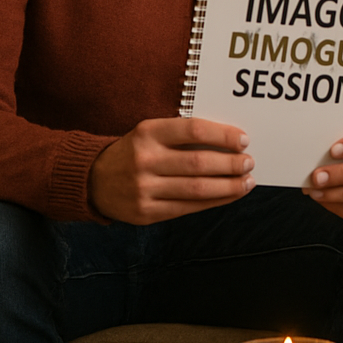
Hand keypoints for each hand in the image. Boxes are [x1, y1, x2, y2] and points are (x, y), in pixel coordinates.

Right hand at [88, 117, 253, 224]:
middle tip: (249, 162)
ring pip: (197, 189)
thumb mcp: (152, 133)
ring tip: (247, 181)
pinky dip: (214, 201)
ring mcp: (144, 189)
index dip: (223, 135)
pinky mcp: (146, 212)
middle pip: (199, 163)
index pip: (194, 130)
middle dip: (230, 164)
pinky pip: (188, 208)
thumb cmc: (136, 151)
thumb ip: (184, 134)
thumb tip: (230, 142)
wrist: (93, 179)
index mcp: (148, 132)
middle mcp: (144, 160)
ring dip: (229, 186)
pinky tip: (230, 195)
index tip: (244, 140)